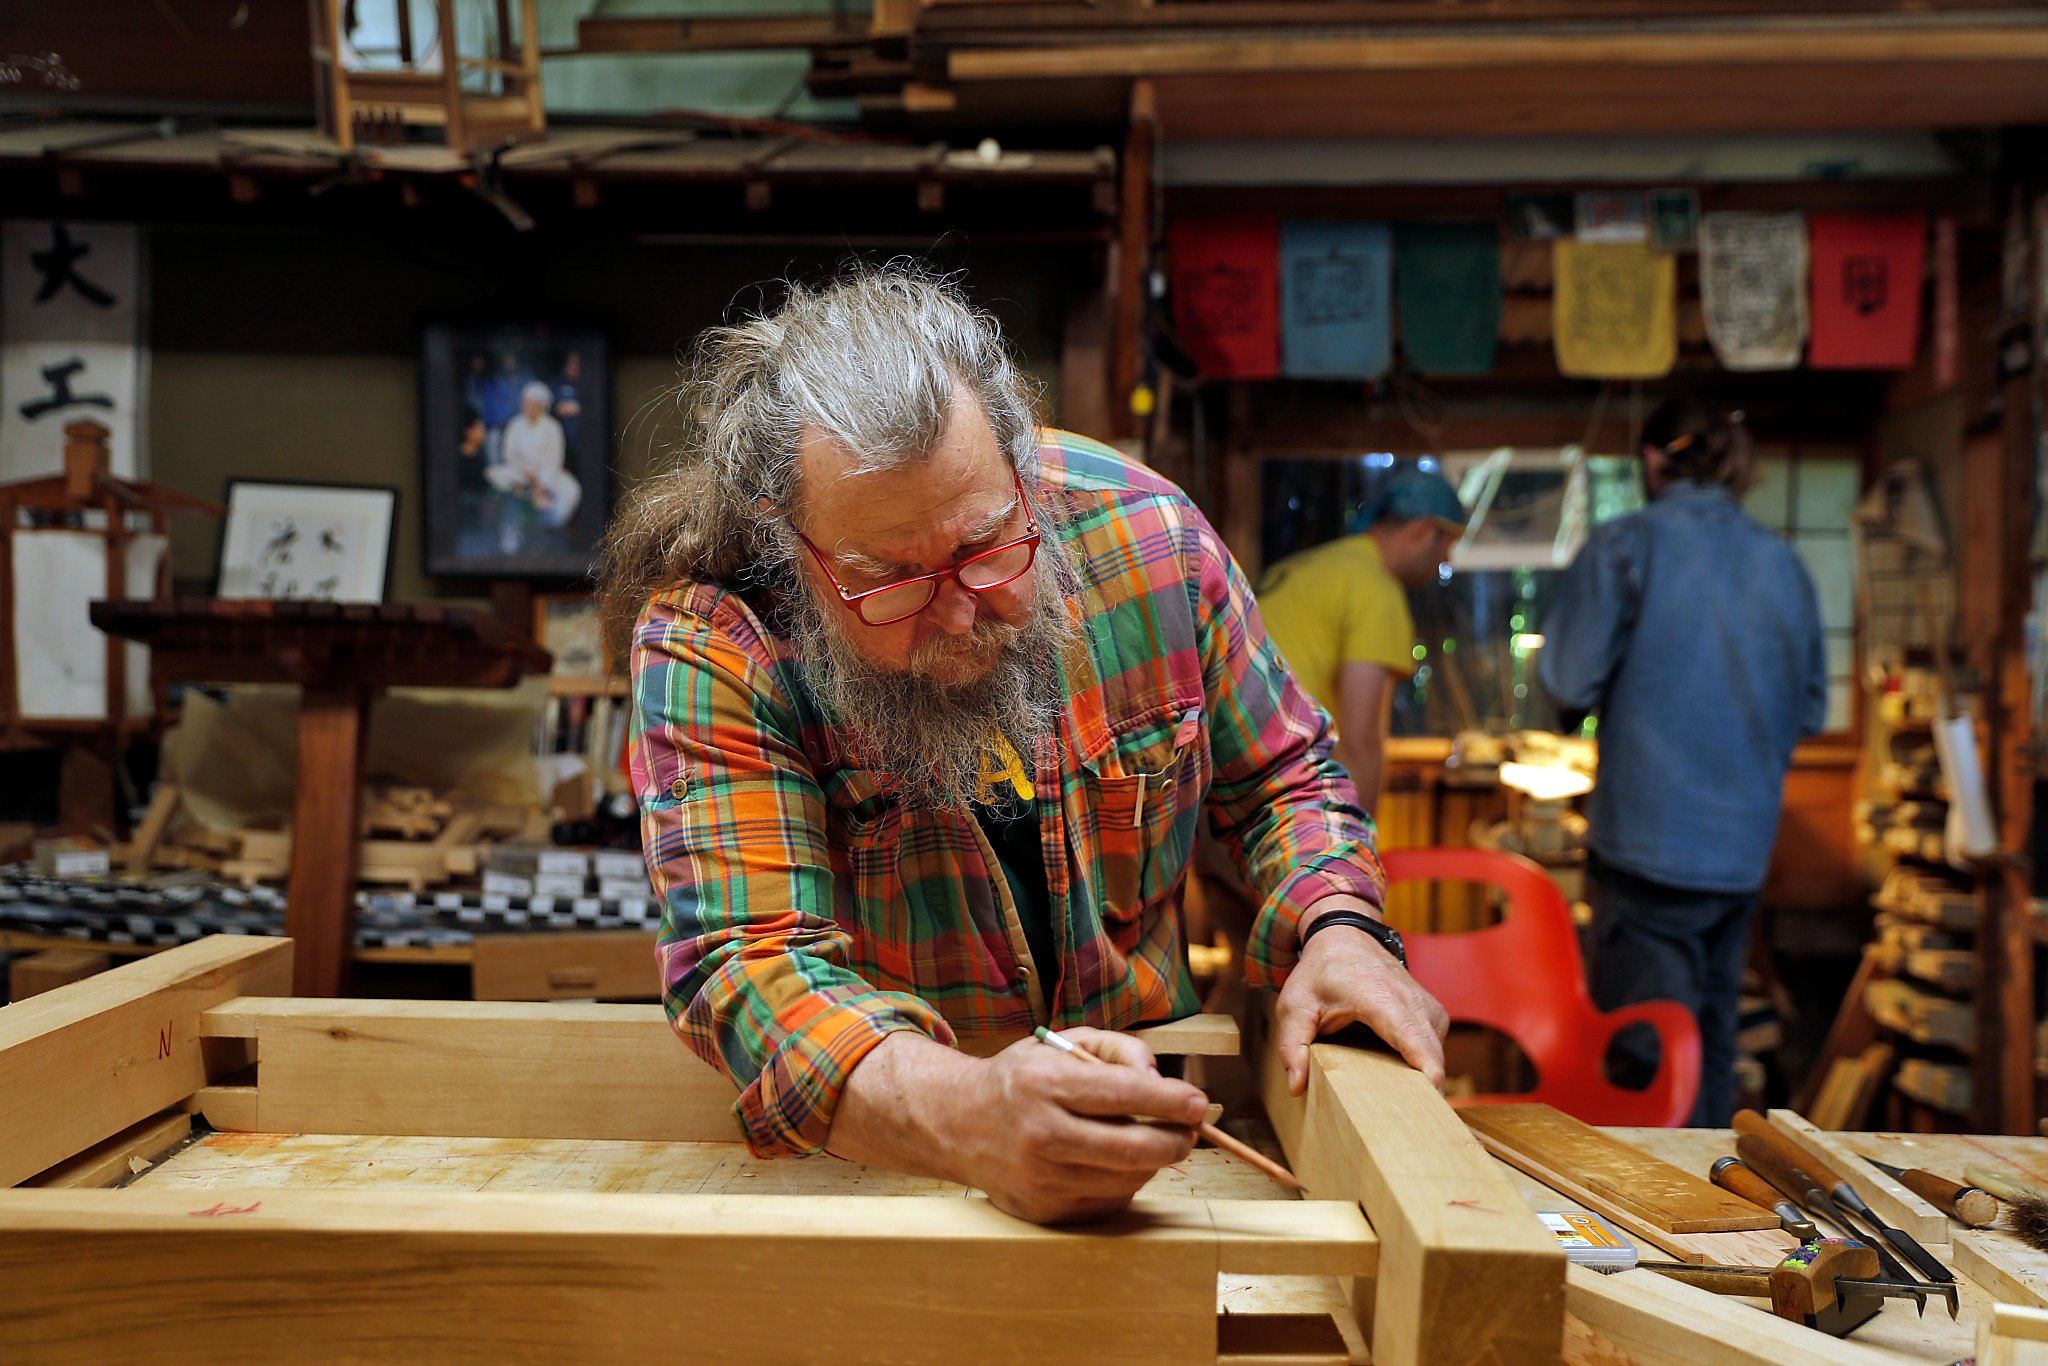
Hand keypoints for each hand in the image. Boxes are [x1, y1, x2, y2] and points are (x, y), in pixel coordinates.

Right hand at [827, 1029, 1206, 1224]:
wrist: (957, 1123)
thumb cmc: (1023, 1078)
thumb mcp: (1063, 1043)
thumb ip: (1118, 1049)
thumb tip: (1161, 1081)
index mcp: (1045, 1083)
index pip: (1123, 1094)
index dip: (1170, 1100)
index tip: (1198, 1103)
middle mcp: (1041, 1134)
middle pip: (1132, 1149)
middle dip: (1175, 1141)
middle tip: (1189, 1131)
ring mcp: (1040, 1179)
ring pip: (1127, 1179)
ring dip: (1149, 1161)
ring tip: (1141, 1138)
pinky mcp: (1043, 1210)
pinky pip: (1108, 1201)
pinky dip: (1122, 1181)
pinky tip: (1109, 1161)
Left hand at [1274, 898, 1449, 1096]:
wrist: (1346, 936)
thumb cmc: (1320, 972)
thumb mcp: (1294, 1006)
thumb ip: (1292, 1046)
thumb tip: (1296, 1086)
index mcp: (1382, 1000)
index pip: (1417, 1044)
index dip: (1429, 1078)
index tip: (1428, 1111)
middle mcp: (1414, 1003)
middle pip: (1433, 1059)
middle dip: (1424, 1094)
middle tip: (1405, 1129)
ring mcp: (1429, 1008)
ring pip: (1436, 1057)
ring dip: (1420, 1082)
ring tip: (1397, 1107)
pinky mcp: (1434, 1015)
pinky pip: (1434, 1049)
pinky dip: (1420, 1067)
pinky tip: (1398, 1082)